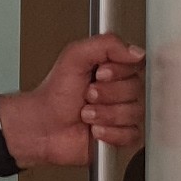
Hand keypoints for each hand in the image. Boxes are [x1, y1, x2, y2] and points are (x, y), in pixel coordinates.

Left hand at [2, 29, 146, 171]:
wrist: (43, 126)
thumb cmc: (55, 94)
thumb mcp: (75, 56)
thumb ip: (106, 44)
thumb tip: (135, 52)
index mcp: (113, 69)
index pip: (137, 64)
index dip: (119, 71)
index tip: (100, 74)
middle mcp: (120, 90)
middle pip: (136, 89)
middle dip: (107, 94)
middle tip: (88, 95)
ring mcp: (122, 113)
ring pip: (134, 112)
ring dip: (105, 114)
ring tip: (86, 113)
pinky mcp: (121, 136)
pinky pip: (132, 134)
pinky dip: (109, 132)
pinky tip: (94, 129)